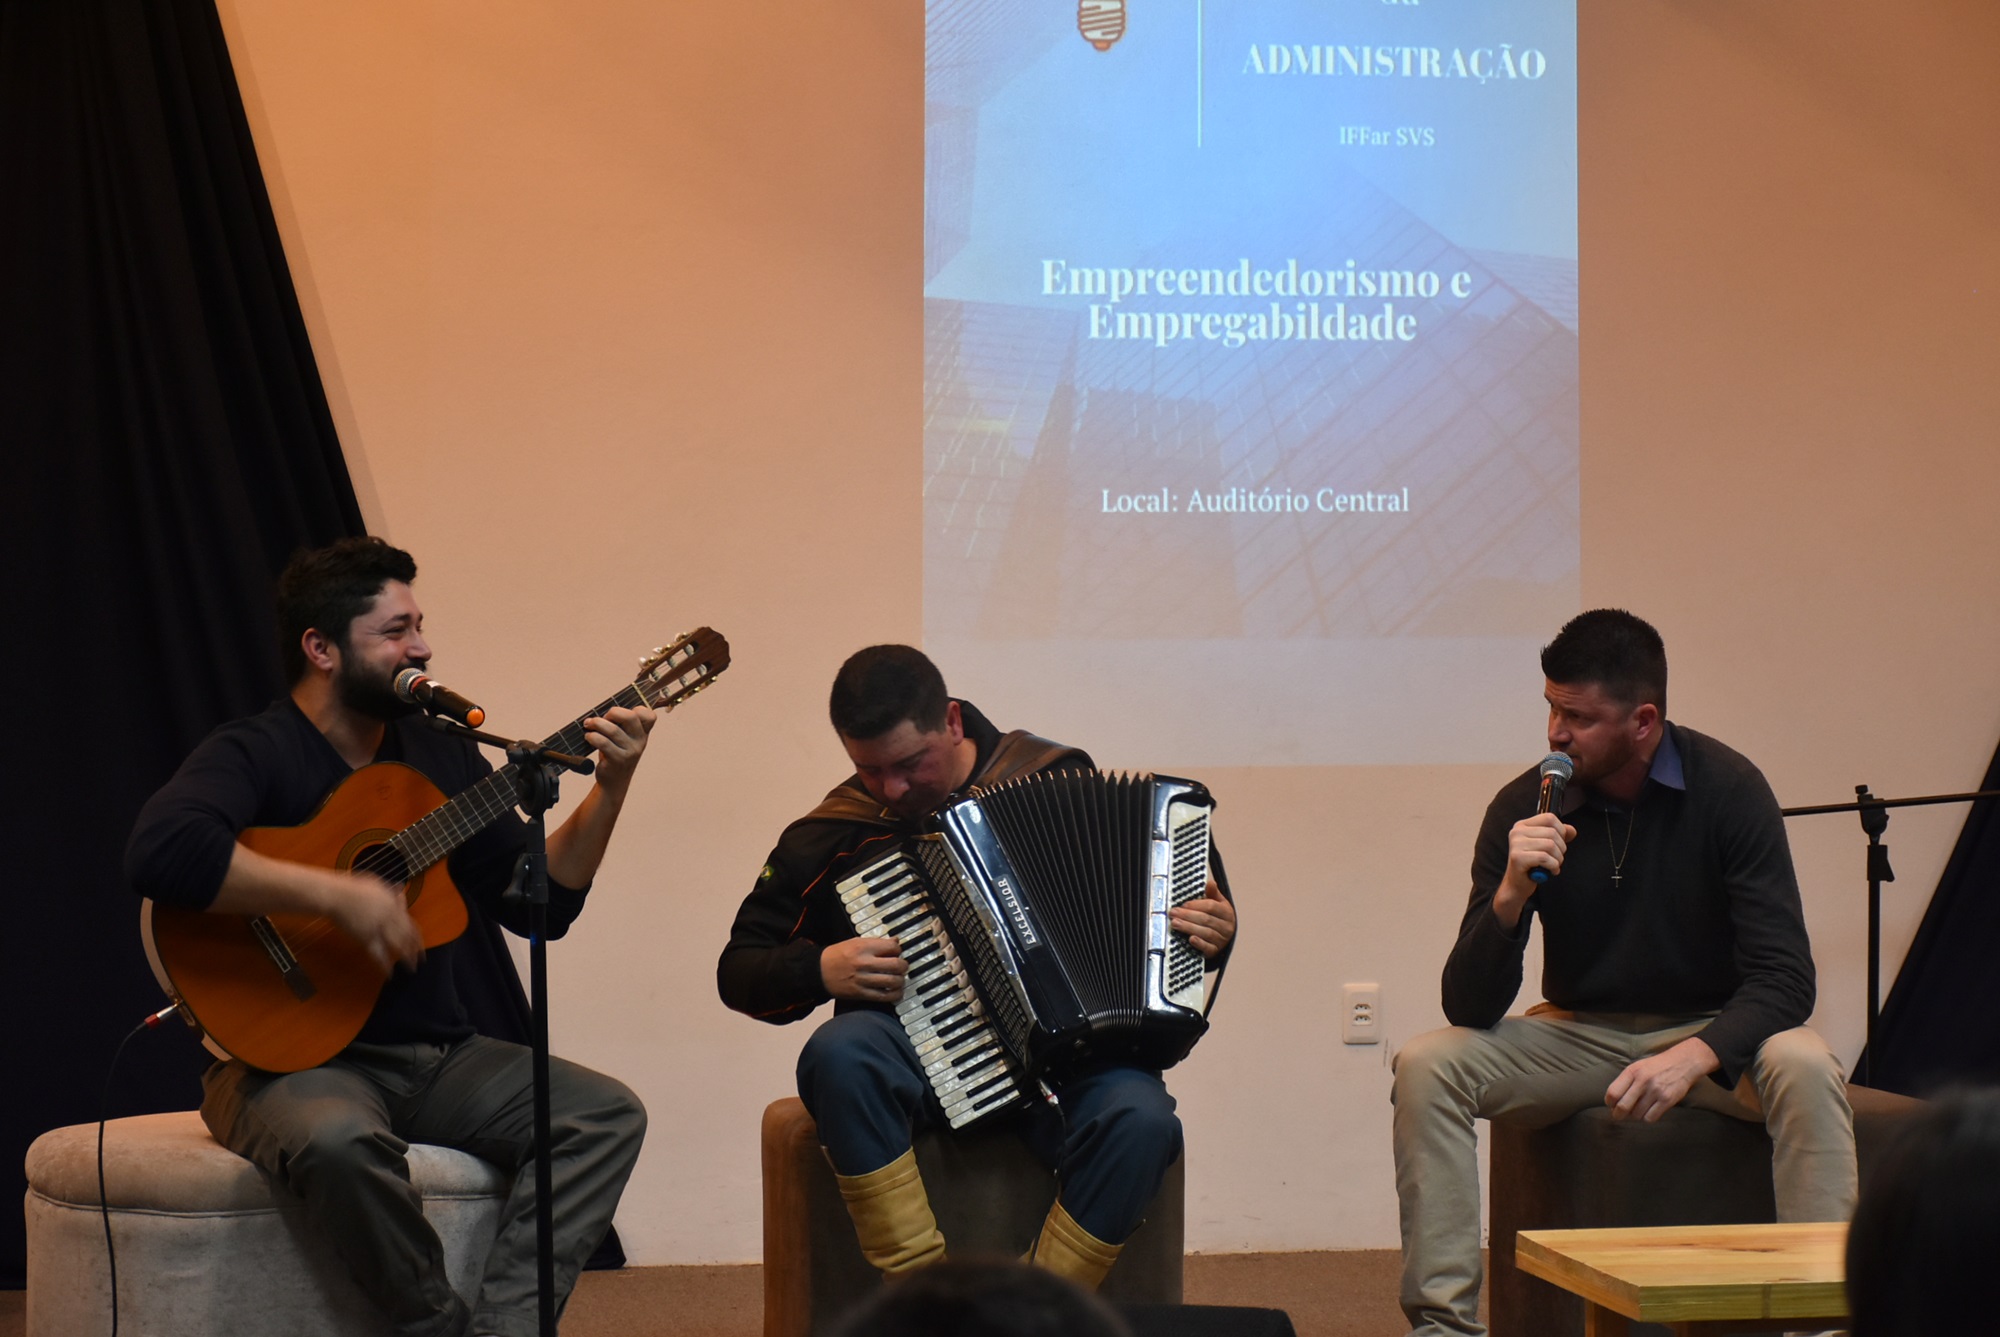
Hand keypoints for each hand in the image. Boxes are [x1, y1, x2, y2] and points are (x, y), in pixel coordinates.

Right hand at [323, 870, 423, 974]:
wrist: (336, 896)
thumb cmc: (353, 888)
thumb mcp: (377, 885)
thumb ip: (390, 892)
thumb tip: (401, 892)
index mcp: (394, 906)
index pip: (410, 925)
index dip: (417, 937)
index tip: (421, 945)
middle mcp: (389, 918)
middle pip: (406, 937)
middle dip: (415, 950)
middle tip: (421, 960)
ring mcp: (378, 929)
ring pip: (397, 945)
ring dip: (406, 958)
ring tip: (412, 968)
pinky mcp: (365, 938)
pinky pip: (378, 954)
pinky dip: (384, 965)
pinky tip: (390, 974)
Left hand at [583, 704, 656, 796]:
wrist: (614, 781)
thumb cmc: (616, 754)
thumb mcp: (624, 738)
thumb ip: (621, 724)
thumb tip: (602, 712)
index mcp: (643, 733)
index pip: (649, 716)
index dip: (636, 709)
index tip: (621, 715)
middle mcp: (640, 741)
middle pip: (630, 717)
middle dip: (612, 713)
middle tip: (602, 718)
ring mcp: (630, 752)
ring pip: (612, 729)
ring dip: (596, 724)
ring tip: (588, 725)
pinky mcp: (618, 760)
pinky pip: (603, 742)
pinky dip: (592, 737)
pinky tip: (588, 737)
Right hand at [821, 937, 907, 1002]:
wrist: (819, 972)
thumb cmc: (837, 955)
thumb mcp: (855, 942)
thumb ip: (876, 942)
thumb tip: (896, 942)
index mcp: (863, 947)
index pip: (892, 948)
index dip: (898, 950)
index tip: (897, 952)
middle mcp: (864, 963)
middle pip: (896, 965)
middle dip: (904, 966)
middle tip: (903, 966)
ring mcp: (863, 980)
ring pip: (893, 981)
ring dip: (901, 980)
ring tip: (899, 979)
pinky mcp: (861, 994)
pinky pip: (884, 996)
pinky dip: (894, 995)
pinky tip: (896, 992)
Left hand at [1170, 878, 1235, 958]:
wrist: (1221, 938)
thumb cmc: (1216, 918)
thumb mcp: (1217, 904)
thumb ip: (1212, 893)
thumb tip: (1210, 882)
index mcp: (1227, 912)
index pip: (1211, 906)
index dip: (1196, 905)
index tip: (1183, 905)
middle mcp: (1227, 927)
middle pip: (1206, 919)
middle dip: (1187, 916)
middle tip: (1173, 913)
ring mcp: (1222, 940)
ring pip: (1206, 933)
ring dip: (1189, 927)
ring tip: (1175, 923)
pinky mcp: (1215, 951)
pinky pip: (1208, 948)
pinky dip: (1199, 944)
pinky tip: (1191, 939)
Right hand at [1493, 813, 1575, 928]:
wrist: (1517, 885)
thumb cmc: (1532, 865)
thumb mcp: (1545, 846)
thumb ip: (1559, 835)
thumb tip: (1572, 830)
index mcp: (1522, 825)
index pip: (1549, 818)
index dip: (1561, 830)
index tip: (1559, 843)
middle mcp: (1517, 832)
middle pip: (1552, 833)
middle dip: (1561, 849)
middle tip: (1555, 859)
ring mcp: (1516, 844)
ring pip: (1550, 845)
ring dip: (1558, 859)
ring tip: (1553, 865)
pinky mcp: (1517, 857)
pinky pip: (1545, 858)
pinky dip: (1553, 866)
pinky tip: (1550, 871)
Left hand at [1605, 1037, 1719, 1121]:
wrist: (1683, 1062)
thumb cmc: (1657, 1066)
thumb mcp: (1638, 1067)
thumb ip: (1626, 1081)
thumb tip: (1613, 1101)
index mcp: (1632, 1071)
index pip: (1613, 1092)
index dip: (1609, 1103)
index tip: (1611, 1106)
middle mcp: (1642, 1081)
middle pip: (1623, 1106)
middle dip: (1618, 1115)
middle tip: (1618, 1116)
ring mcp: (1655, 1091)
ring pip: (1637, 1114)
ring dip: (1635, 1116)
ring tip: (1638, 1110)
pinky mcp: (1667, 1100)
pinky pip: (1651, 1118)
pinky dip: (1648, 1118)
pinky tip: (1649, 1111)